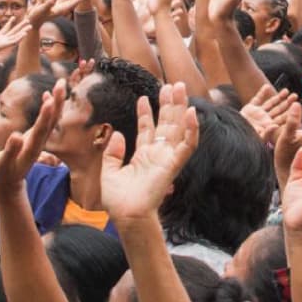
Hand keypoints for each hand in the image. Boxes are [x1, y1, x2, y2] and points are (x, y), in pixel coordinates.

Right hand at [0, 82, 59, 191]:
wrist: (8, 182)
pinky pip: (46, 120)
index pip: (40, 130)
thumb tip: (17, 135)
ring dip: (57, 101)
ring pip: (51, 119)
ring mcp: (39, 139)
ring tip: (60, 84)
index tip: (50, 100)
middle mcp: (38, 142)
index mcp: (31, 148)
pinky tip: (48, 95)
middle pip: (51, 120)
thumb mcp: (2, 163)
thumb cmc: (3, 172)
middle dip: (57, 102)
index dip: (45, 116)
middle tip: (62, 84)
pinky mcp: (36, 137)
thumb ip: (10, 150)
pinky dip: (48, 107)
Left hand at [100, 83, 198, 221]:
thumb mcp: (109, 172)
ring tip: (180, 88)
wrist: (127, 215)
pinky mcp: (173, 165)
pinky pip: (187, 146)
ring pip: (177, 129)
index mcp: (143, 157)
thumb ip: (112, 153)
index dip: (146, 113)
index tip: (144, 98)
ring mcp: (167, 159)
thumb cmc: (118, 201)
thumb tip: (116, 134)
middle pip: (166, 124)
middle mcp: (157, 155)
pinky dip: (192, 130)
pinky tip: (192, 113)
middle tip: (172, 85)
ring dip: (180, 109)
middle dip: (169, 105)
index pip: (147, 130)